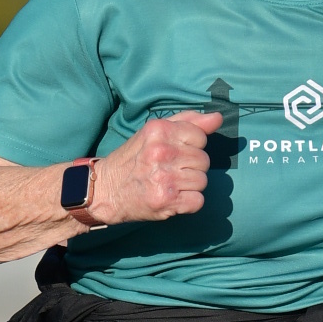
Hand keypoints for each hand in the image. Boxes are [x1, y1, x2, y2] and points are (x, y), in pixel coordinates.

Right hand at [84, 110, 222, 225]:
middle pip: (204, 160)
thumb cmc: (132, 160)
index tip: (174, 153)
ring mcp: (165, 177)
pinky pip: (198, 201)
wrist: (104, 191)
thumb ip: (187, 121)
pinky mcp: (167, 200)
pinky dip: (187, 203)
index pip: (200, 137)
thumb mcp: (153, 133)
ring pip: (202, 181)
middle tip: (169, 171)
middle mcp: (162, 152)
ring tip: (169, 184)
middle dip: (190, 167)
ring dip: (189, 186)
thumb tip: (218, 118)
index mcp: (159, 130)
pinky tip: (172, 198)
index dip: (191, 147)